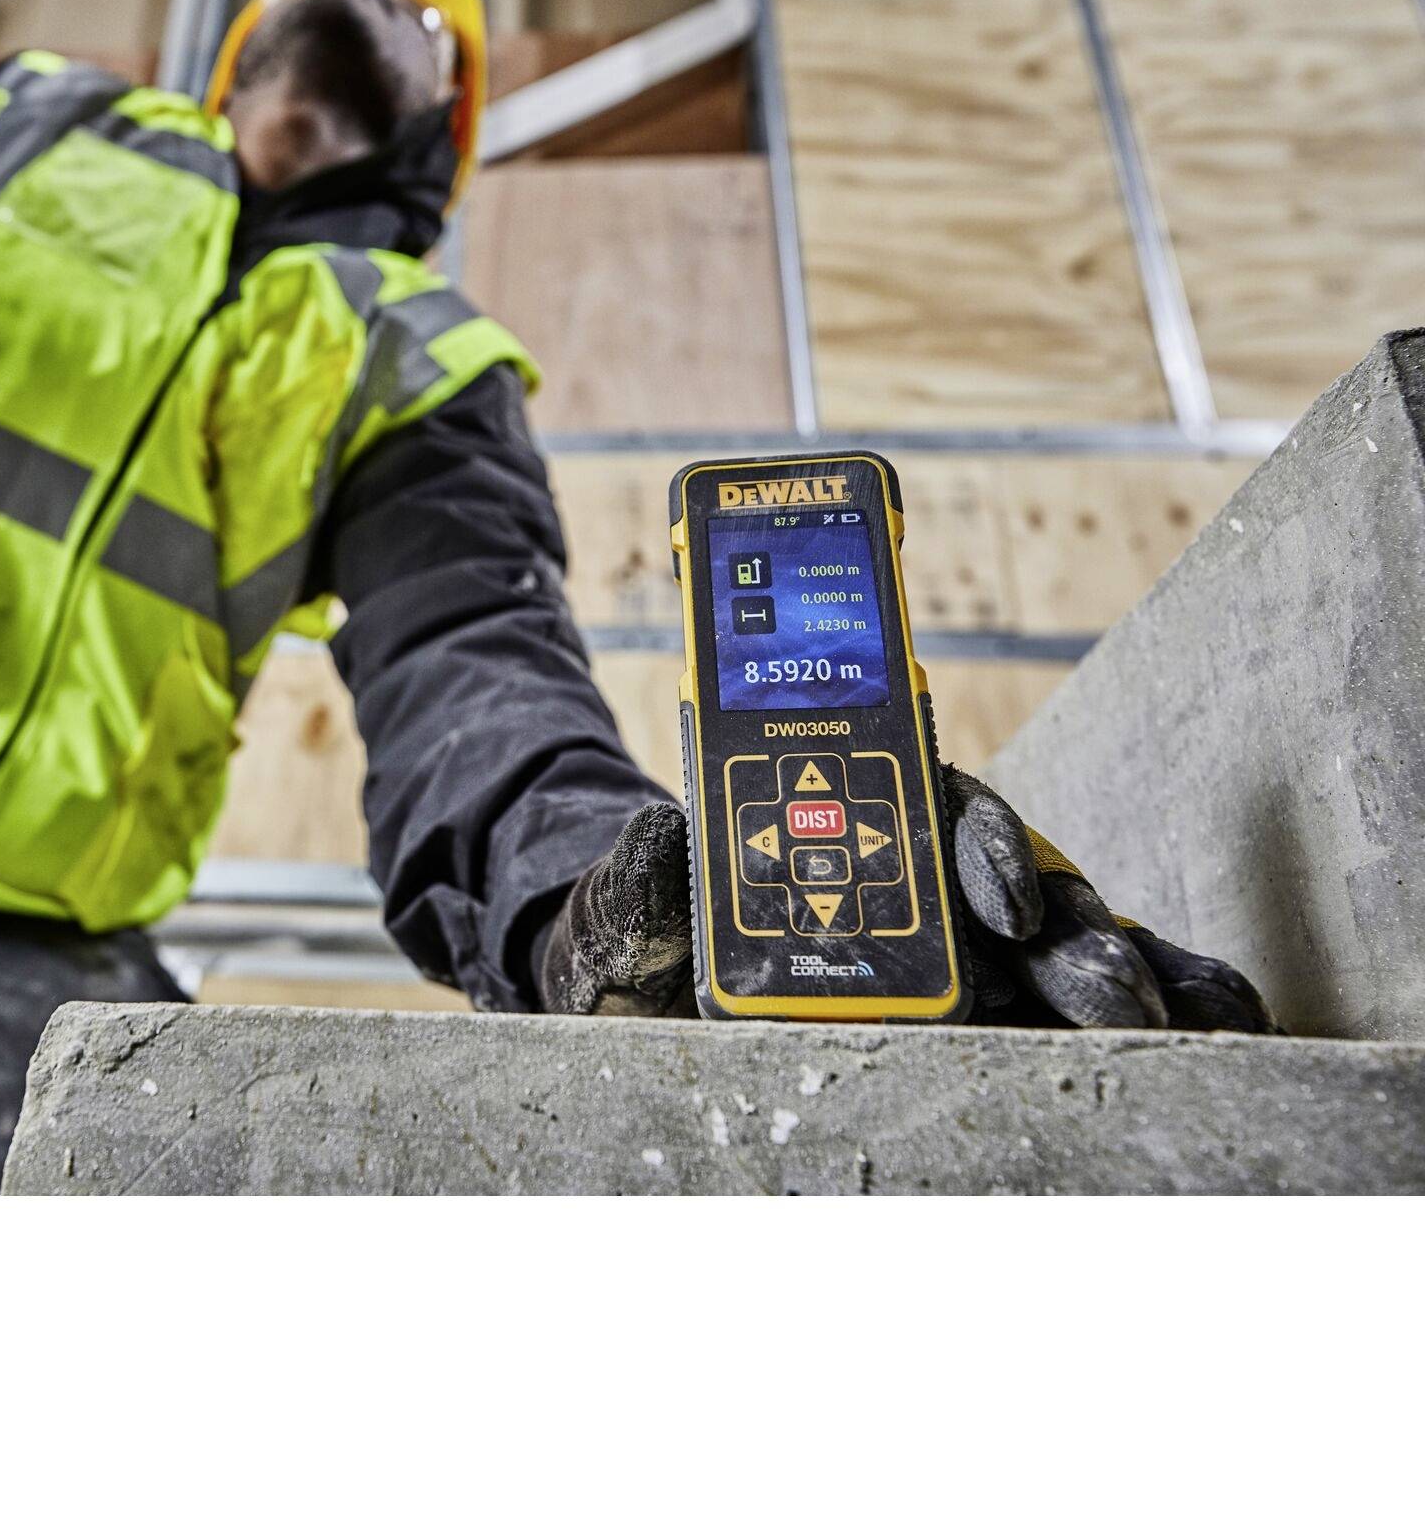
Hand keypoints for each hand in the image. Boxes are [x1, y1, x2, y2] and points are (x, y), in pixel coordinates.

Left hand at [536, 787, 1276, 1030]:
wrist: (636, 998)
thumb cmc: (644, 936)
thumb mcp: (630, 906)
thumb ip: (648, 877)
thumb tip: (656, 826)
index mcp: (846, 832)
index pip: (934, 816)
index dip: (979, 847)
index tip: (1000, 903)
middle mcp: (912, 884)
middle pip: (1013, 894)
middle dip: (1069, 941)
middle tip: (1112, 998)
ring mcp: (951, 952)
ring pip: (1056, 949)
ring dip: (1118, 981)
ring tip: (1172, 1030)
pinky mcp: (978, 1017)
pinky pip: (1065, 1009)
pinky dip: (1151, 1003)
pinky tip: (1216, 1026)